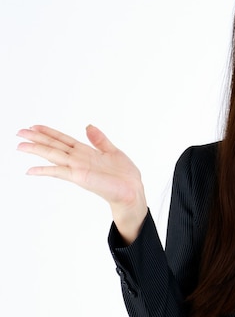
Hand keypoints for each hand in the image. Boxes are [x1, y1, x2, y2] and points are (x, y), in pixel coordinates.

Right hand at [17, 124, 147, 242]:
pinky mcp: (80, 177)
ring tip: (20, 146)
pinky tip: (31, 170)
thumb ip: (99, 140)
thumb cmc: (124, 175)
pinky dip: (45, 170)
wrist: (132, 190)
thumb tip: (88, 126)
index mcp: (86, 152)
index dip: (49, 132)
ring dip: (36, 150)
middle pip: (54, 145)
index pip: (63, 139)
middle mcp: (79, 159)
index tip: (34, 126)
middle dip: (36, 138)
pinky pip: (59, 172)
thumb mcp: (112, 151)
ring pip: (53, 155)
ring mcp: (78, 168)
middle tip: (18, 132)